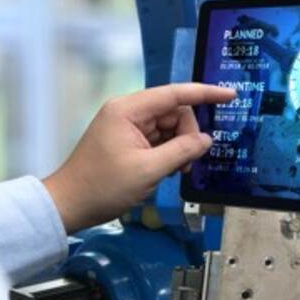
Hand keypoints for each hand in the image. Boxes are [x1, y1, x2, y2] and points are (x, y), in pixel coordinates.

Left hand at [43, 83, 236, 233]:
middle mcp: (128, 112)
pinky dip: (168, 152)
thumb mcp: (149, 170)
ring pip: (169, 127)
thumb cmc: (103, 186)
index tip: (231, 95)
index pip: (175, 94)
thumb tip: (206, 140)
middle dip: (188, 134)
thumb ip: (182, 151)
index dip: (205, 93)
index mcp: (128, 110)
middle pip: (174, 112)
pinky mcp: (126, 140)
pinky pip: (158, 138)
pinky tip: (167, 169)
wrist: (68, 206)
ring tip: (175, 171)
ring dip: (179, 146)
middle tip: (187, 163)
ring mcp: (126, 126)